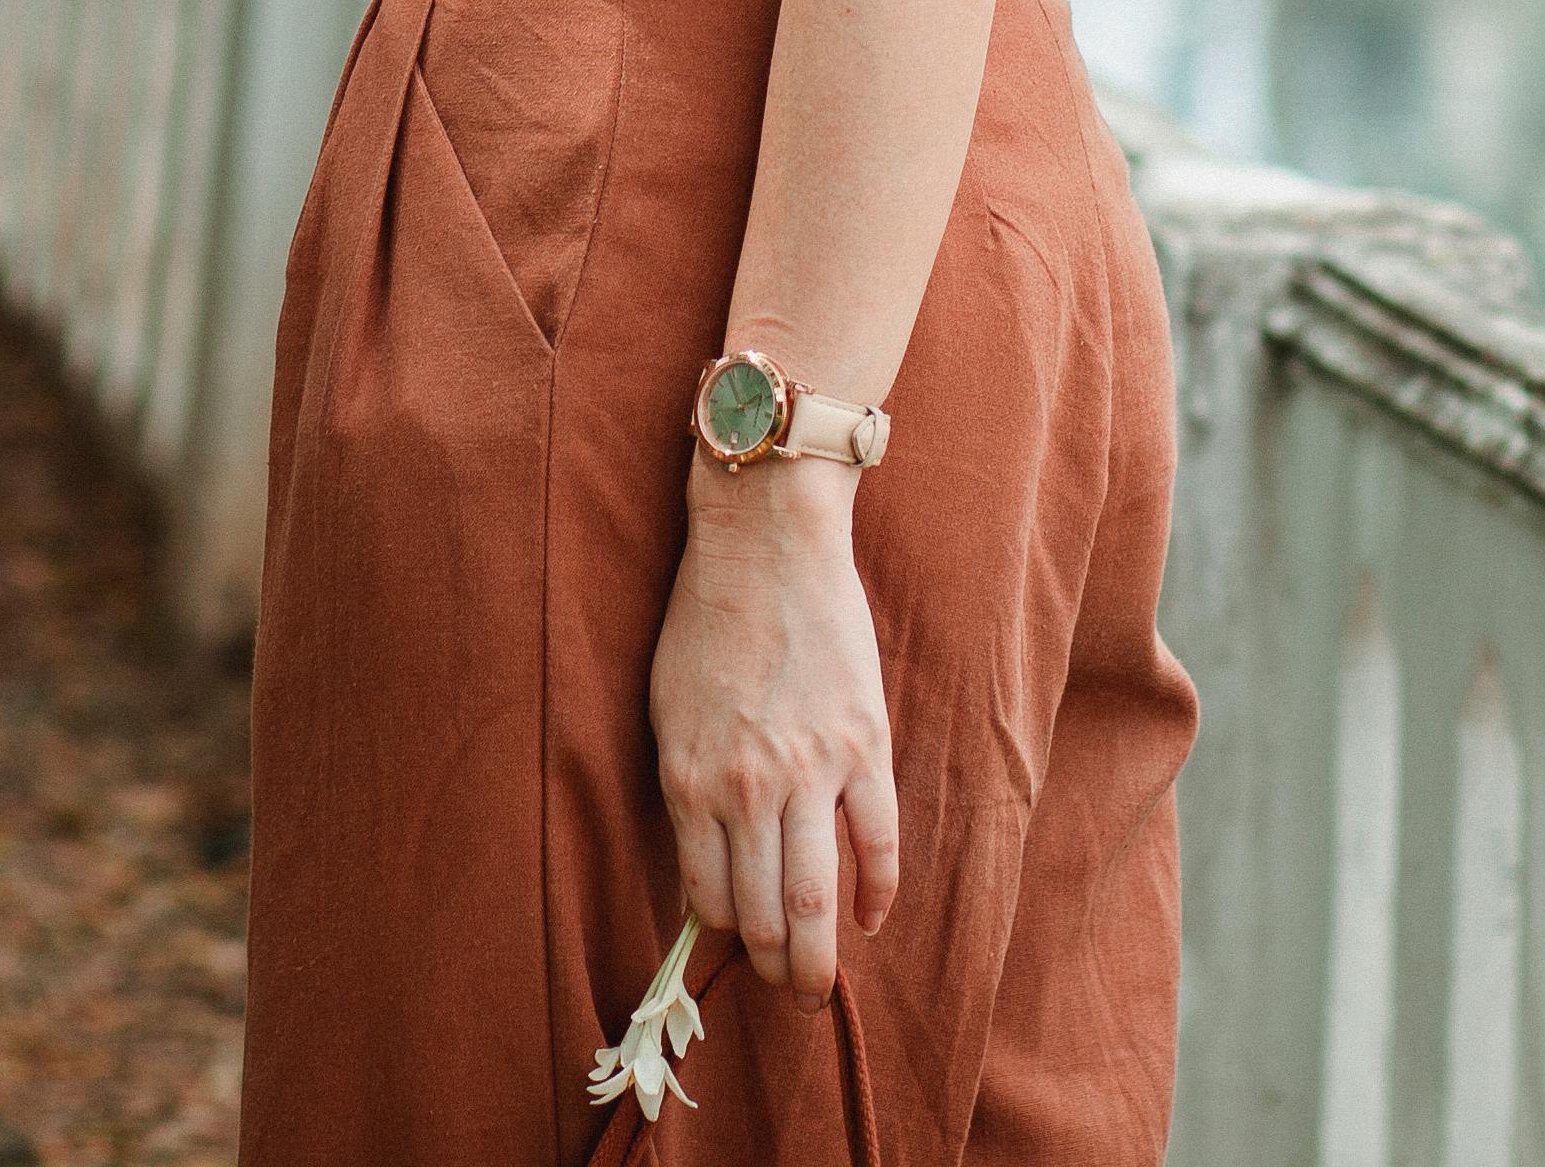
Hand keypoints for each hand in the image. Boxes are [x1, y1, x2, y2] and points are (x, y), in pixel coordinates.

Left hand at [648, 452, 899, 1003]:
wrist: (766, 544)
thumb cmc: (705, 621)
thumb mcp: (668, 712)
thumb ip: (688, 789)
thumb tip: (704, 867)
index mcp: (690, 780)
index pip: (707, 896)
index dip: (723, 939)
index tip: (736, 956)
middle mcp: (746, 787)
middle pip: (763, 913)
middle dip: (774, 971)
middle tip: (787, 999)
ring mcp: (810, 769)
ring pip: (816, 896)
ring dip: (818, 958)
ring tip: (820, 987)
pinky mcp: (864, 746)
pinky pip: (876, 841)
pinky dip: (875, 892)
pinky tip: (868, 919)